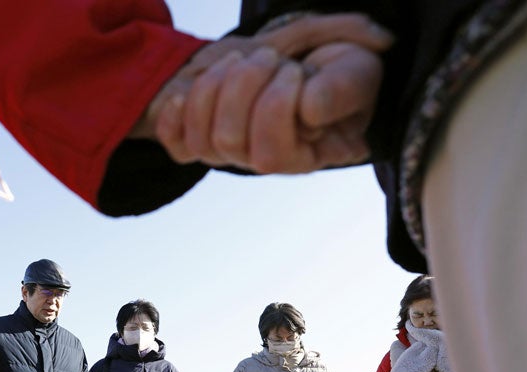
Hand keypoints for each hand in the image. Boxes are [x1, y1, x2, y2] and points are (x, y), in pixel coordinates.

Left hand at [138, 13, 392, 172]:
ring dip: (215, 86)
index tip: (296, 69)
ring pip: (202, 138)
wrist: (301, 56)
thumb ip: (341, 88)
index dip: (277, 107)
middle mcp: (262, 161)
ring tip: (241, 58)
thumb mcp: (352, 71)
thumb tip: (310, 109)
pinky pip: (174, 141)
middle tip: (269, 56)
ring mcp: (229, 152)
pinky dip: (175, 113)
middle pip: (230, 142)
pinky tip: (191, 88)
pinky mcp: (201, 137)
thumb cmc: (334, 70)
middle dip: (245, 86)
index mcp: (303, 156)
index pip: (271, 155)